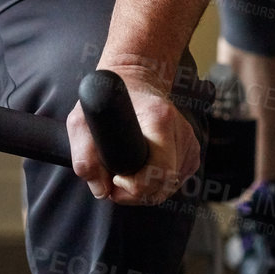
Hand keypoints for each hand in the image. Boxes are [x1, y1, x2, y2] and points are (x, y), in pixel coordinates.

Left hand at [66, 69, 200, 207]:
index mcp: (159, 119)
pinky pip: (175, 181)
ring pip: (169, 187)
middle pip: (163, 185)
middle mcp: (181, 132)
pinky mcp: (192, 152)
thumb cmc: (109, 100)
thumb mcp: (83, 120)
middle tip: (114, 183)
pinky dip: (157, 184)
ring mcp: (190, 143)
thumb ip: (85, 156)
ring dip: (145, 190)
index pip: (158, 171)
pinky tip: (141, 169)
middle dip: (136, 194)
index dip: (135, 186)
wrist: (138, 79)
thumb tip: (101, 190)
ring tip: (125, 175)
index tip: (116, 179)